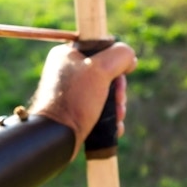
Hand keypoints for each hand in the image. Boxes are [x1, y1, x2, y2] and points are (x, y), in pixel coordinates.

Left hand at [29, 42, 136, 158]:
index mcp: (67, 55)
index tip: (119, 77)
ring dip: (116, 106)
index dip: (116, 63)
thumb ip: (120, 56)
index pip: (101, 49)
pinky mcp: (74, 110)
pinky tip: (114, 126)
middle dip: (118, 90)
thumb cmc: (74, 101)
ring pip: (105, 93)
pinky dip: (109, 117)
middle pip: (106, 73)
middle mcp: (67, 71)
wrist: (56, 137)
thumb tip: (130, 58)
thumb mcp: (100, 70)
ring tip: (117, 117)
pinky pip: (98, 108)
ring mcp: (70, 92)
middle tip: (119, 102)